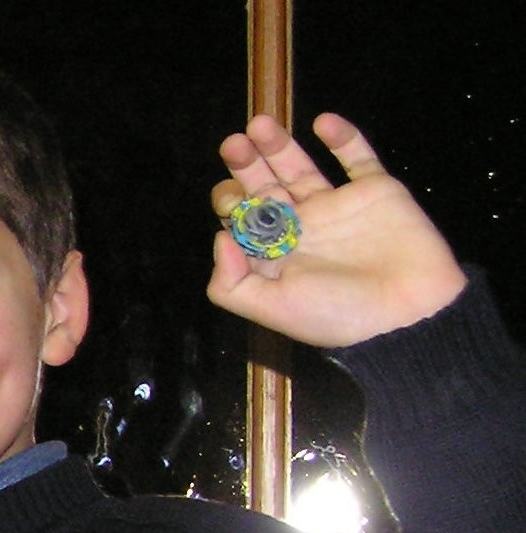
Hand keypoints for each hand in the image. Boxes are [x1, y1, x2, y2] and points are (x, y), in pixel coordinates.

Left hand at [207, 113, 465, 347]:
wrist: (408, 312)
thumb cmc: (336, 314)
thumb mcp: (271, 309)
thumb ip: (232, 282)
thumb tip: (219, 238)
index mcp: (276, 255)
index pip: (243, 220)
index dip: (230, 203)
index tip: (231, 198)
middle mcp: (303, 227)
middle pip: (265, 187)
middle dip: (245, 165)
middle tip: (232, 144)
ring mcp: (338, 206)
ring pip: (301, 168)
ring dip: (279, 146)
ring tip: (259, 124)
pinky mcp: (377, 191)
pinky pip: (359, 157)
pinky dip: (343, 137)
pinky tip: (323, 122)